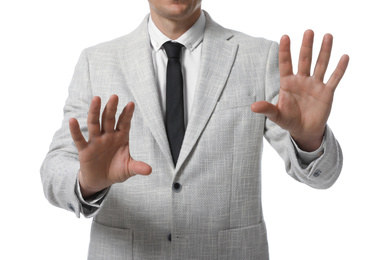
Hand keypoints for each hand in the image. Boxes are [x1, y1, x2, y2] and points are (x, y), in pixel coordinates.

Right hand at [69, 95, 151, 197]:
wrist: (100, 181)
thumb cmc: (116, 171)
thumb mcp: (128, 169)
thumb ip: (137, 167)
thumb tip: (150, 170)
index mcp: (120, 137)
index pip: (124, 123)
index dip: (127, 114)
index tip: (131, 104)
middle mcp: (108, 136)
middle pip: (109, 119)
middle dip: (112, 108)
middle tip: (114, 96)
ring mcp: (96, 141)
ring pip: (94, 124)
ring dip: (95, 112)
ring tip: (96, 99)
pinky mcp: (85, 150)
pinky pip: (79, 139)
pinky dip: (75, 130)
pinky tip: (73, 121)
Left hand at [251, 30, 348, 150]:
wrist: (304, 131)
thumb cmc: (288, 120)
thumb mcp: (277, 116)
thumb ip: (267, 109)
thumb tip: (253, 107)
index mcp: (288, 83)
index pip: (285, 64)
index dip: (285, 51)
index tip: (285, 36)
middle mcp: (302, 80)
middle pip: (304, 60)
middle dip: (306, 46)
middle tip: (308, 31)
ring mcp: (315, 85)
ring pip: (320, 64)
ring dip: (324, 51)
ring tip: (328, 36)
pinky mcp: (327, 92)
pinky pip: (334, 78)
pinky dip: (340, 69)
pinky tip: (344, 57)